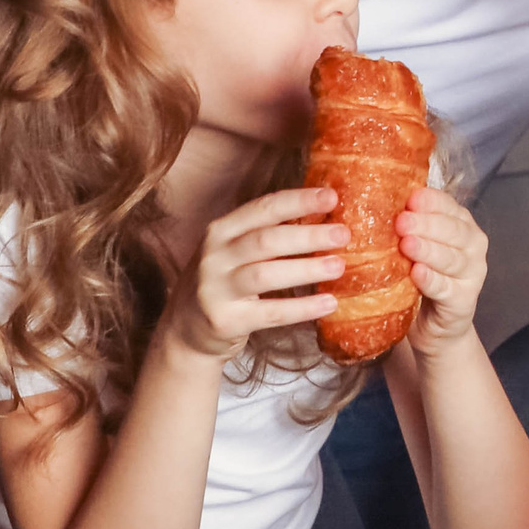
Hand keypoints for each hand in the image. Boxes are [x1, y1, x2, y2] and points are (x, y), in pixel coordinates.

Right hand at [179, 186, 348, 359]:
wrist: (185, 331)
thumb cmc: (223, 283)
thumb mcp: (234, 252)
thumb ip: (266, 235)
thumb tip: (326, 219)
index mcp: (220, 231)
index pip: (262, 209)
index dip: (298, 200)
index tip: (332, 197)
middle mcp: (214, 256)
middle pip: (265, 240)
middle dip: (308, 235)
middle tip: (344, 234)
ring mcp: (215, 289)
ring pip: (265, 274)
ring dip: (306, 269)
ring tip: (339, 267)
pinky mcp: (224, 320)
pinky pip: (269, 313)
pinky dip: (302, 308)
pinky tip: (329, 303)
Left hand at [398, 186, 489, 360]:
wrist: (435, 324)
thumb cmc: (420, 277)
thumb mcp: (415, 246)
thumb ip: (408, 226)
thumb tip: (376, 203)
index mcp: (461, 224)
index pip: (449, 206)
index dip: (430, 201)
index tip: (410, 199)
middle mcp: (473, 245)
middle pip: (452, 230)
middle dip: (426, 224)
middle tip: (401, 221)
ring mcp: (473, 273)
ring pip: (451, 258)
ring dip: (428, 250)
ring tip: (407, 245)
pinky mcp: (465, 300)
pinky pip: (446, 288)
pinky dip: (431, 280)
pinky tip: (417, 273)